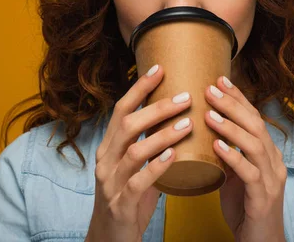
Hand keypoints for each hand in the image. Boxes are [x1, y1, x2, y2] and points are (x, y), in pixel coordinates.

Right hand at [86, 64, 193, 241]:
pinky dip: (157, 167)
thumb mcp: (134, 168)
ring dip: (163, 135)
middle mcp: (105, 160)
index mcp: (108, 148)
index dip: (139, 88)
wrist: (110, 238)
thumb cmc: (128, 199)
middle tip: (186, 97)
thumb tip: (178, 120)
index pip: (121, 110)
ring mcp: (111, 182)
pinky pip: (139, 182)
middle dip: (157, 108)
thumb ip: (149, 147)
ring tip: (189, 124)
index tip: (160, 69)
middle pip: (128, 125)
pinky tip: (174, 157)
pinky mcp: (120, 204)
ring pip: (135, 151)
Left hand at [204, 76, 286, 241]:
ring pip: (255, 144)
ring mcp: (271, 179)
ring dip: (231, 126)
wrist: (260, 241)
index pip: (253, 117)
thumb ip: (225, 153)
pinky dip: (233, 157)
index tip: (219, 79)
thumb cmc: (245, 206)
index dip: (238, 98)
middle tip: (210, 88)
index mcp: (266, 153)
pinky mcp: (262, 198)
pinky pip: (250, 173)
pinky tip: (217, 146)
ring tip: (209, 113)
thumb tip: (202, 130)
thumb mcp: (234, 174)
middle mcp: (273, 162)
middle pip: (255, 124)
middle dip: (233, 104)